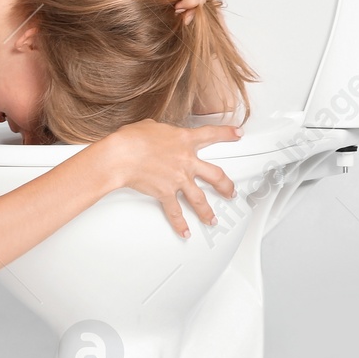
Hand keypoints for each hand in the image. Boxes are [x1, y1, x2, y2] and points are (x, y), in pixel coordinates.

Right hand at [106, 119, 239, 237]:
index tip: (237, 134)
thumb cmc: (131, 139)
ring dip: (208, 212)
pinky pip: (175, 212)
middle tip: (231, 191)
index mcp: (184, 140)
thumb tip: (158, 135)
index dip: (227, 133)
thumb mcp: (150, 126)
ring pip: (200, 199)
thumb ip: (162, 133)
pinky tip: (185, 231)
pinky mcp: (166, 193)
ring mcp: (178, 179)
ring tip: (212, 219)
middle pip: (215, 175)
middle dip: (226, 185)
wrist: (121, 156)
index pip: (212, 134)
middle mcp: (186, 161)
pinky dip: (180, 224)